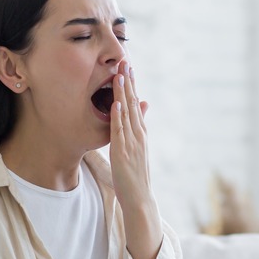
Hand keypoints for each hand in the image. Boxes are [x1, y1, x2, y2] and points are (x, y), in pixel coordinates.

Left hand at [109, 60, 161, 258]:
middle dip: (129, 82)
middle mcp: (139, 134)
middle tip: (125, 60)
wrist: (140, 198)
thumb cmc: (134, 174)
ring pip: (128, 114)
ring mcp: (132, 143)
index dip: (132, 85)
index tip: (127, 66)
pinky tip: (117, 104)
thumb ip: (138, 128)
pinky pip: (121, 132)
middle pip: (134, 103)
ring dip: (124, 94)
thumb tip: (142, 106)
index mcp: (140, 132)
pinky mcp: (124, 153)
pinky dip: (119, 117)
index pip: (136, 103)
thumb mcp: (137, 148)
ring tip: (120, 75)